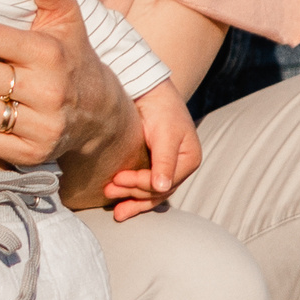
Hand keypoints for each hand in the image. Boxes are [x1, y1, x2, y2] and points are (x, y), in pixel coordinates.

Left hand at [101, 80, 201, 221]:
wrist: (150, 90)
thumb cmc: (161, 108)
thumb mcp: (165, 134)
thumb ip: (164, 161)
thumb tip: (162, 187)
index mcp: (189, 160)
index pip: (165, 182)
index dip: (141, 184)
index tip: (119, 178)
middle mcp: (180, 167)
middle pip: (158, 191)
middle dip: (133, 195)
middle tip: (109, 191)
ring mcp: (166, 167)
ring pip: (151, 193)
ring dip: (132, 201)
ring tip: (115, 209)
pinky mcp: (152, 165)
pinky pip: (145, 186)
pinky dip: (133, 195)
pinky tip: (122, 204)